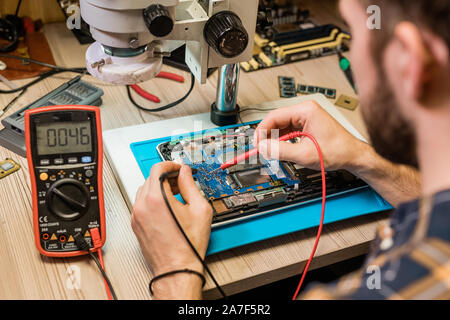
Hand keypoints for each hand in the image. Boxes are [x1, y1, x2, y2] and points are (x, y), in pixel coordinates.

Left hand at [131, 162, 212, 298]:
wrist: (177, 268)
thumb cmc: (187, 245)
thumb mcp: (199, 209)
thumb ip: (190, 185)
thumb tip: (185, 173)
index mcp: (156, 199)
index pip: (157, 169)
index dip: (170, 164)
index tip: (178, 167)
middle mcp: (142, 206)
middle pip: (150, 179)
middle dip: (166, 177)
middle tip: (181, 181)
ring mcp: (137, 216)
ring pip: (144, 191)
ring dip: (158, 188)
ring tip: (175, 195)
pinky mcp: (136, 224)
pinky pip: (141, 204)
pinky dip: (152, 200)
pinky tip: (167, 207)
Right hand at [254, 101, 370, 171]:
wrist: (354, 157)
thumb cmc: (338, 151)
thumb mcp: (304, 154)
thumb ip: (280, 151)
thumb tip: (263, 147)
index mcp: (305, 111)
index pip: (274, 117)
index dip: (262, 132)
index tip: (256, 144)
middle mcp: (305, 111)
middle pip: (276, 121)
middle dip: (267, 137)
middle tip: (261, 150)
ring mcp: (306, 118)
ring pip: (281, 128)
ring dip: (275, 141)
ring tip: (271, 153)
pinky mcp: (307, 126)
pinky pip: (288, 132)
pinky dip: (282, 142)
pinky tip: (281, 151)